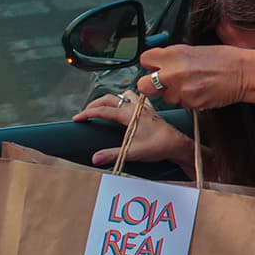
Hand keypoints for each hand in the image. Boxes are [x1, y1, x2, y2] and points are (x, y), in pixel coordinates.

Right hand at [73, 90, 191, 167]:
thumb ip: (112, 155)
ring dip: (112, 99)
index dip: (87, 113)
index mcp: (129, 115)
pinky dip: (126, 100)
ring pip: (124, 95)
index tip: (76, 118)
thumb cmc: (158, 146)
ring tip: (103, 108)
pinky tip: (126, 108)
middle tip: (85, 113)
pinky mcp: (150, 111)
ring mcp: (143, 107)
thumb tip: (95, 159)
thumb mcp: (132, 152)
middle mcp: (135, 107)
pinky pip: (136, 99)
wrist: (177, 144)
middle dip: (95, 104)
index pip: (103, 110)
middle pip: (110, 99)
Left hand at [133, 44, 254, 110]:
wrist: (244, 73)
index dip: (151, 64)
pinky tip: (200, 90)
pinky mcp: (191, 104)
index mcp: (173, 55)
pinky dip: (188, 99)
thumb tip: (161, 64)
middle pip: (144, 84)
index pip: (145, 60)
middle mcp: (173, 73)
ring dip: (174, 92)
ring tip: (192, 84)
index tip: (156, 66)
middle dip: (152, 84)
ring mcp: (181, 90)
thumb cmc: (224, 59)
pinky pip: (182, 103)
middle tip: (164, 81)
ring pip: (165, 97)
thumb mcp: (193, 50)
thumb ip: (173, 57)